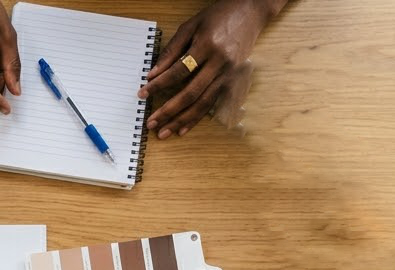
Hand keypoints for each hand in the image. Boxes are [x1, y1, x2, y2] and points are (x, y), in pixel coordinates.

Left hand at [139, 0, 283, 137]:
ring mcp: (229, 74)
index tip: (143, 93)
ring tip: (164, 131)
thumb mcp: (191, 26)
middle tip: (151, 122)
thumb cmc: (218, 17)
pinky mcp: (234, 80)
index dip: (159, 84)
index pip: (178, 71)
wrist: (251, 11)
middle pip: (191, 93)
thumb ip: (171, 50)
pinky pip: (213, 103)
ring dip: (182, 120)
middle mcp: (220, 63)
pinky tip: (183, 128)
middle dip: (169, 110)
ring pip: (203, 103)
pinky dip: (197, 117)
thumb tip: (153, 74)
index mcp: (207, 46)